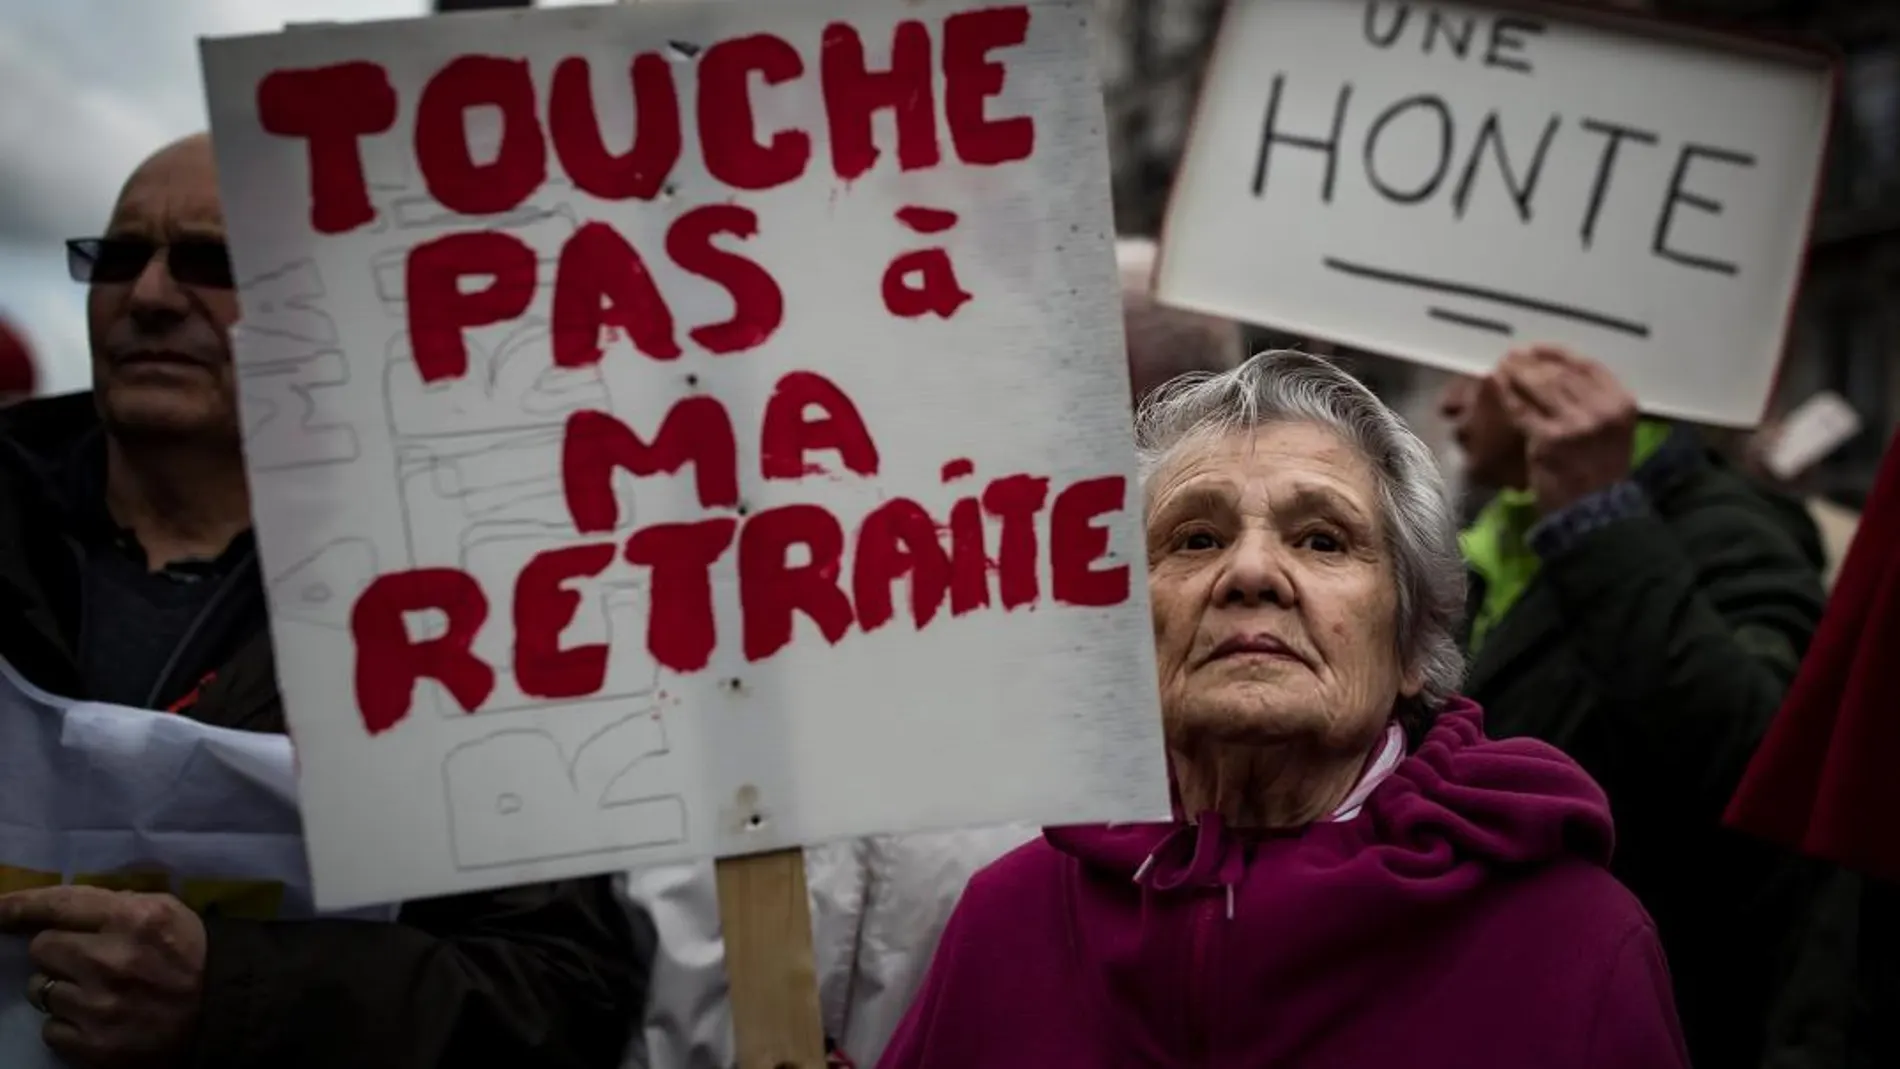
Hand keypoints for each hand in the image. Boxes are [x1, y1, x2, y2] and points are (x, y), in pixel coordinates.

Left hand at [0, 885, 205, 1067]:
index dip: (19, 906)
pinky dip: (68, 1024)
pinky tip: (96, 1020)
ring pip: (41, 990)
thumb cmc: (194, 956)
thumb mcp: (169, 912)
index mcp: (133, 918)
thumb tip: (69, 907)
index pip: (58, 905)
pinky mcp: (93, 1045)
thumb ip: (121, 903)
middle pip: (42, 948)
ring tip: (95, 993)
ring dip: (63, 989)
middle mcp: (110, 959)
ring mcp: (98, 1006)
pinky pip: (50, 1029)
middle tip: (85, 960)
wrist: (222, 1016)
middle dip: (58, 952)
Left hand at [1492, 345, 1639, 514]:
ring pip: (1540, 387)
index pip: (1586, 365)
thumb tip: (1553, 372)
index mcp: (1622, 403)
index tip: (1536, 349)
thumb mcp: (1611, 431)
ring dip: (1516, 374)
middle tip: (1511, 357)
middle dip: (1531, 362)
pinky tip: (1496, 387)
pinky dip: (1507, 396)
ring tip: (1501, 368)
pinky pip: (1523, 409)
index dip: (1557, 354)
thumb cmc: (1599, 472)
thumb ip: (1592, 402)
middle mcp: (1602, 409)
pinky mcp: (1550, 439)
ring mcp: (1576, 424)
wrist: (1594, 513)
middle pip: (1560, 374)